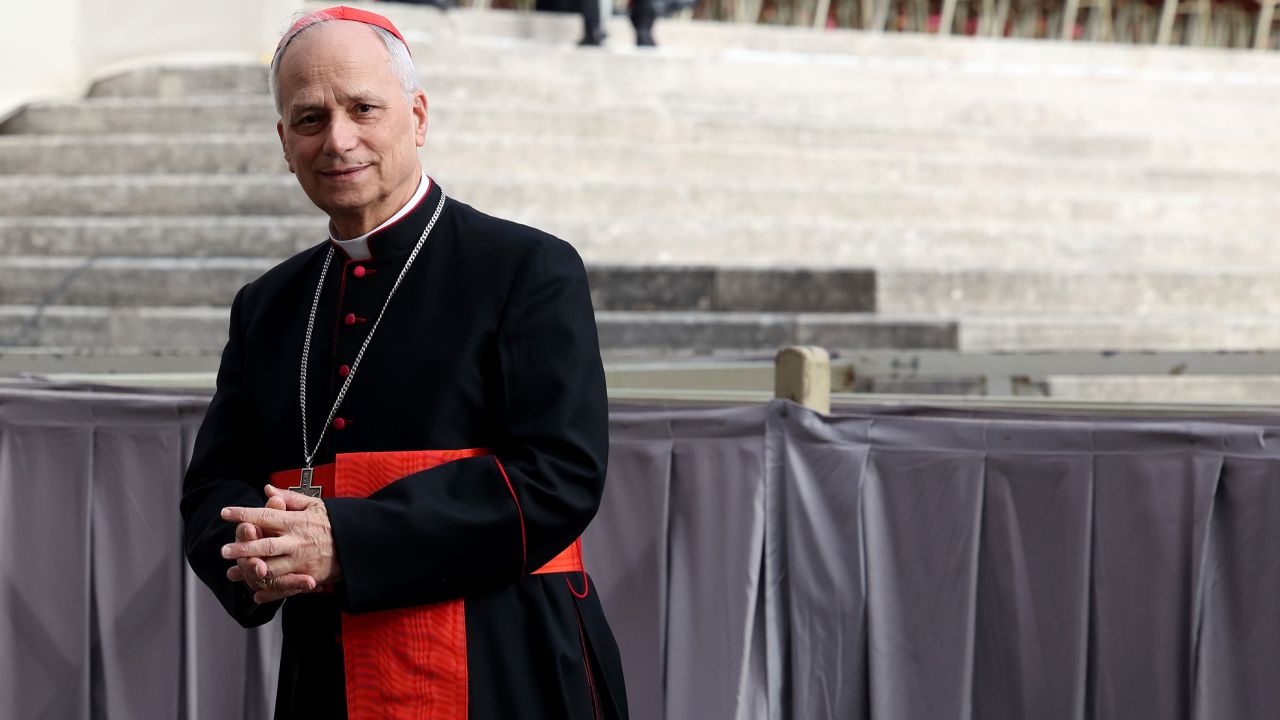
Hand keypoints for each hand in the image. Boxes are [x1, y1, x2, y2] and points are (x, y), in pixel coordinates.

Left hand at [221, 486, 341, 600]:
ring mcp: (301, 561)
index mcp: (296, 522)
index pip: (266, 516)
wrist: (354, 545)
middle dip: (243, 548)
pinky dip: (270, 593)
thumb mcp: (314, 505)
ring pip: (272, 569)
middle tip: (224, 550)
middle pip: (266, 546)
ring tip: (233, 571)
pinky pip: (285, 587)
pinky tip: (255, 594)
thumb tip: (267, 489)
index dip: (245, 514)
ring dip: (251, 572)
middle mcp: (297, 542)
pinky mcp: (307, 577)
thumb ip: (289, 498)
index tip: (226, 513)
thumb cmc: (330, 523)